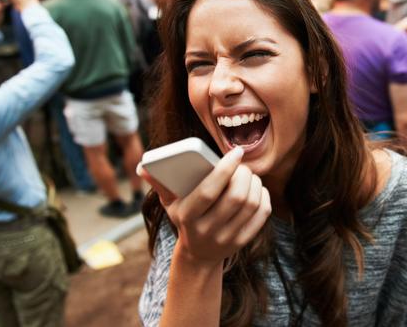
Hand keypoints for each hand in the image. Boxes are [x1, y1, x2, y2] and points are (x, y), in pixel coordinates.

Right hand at [139, 146, 271, 265]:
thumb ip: (160, 184)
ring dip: (256, 184)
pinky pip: (261, 215)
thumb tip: (142, 167)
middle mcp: (206, 229)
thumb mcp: (170, 204)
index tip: (236, 152)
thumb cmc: (184, 219)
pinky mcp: (242, 242)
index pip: (208, 191)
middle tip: (243, 166)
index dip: (225, 169)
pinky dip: (263, 197)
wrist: (198, 255)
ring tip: (250, 175)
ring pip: (251, 204)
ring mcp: (226, 238)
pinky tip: (258, 189)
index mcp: (187, 216)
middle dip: (244, 175)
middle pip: (235, 197)